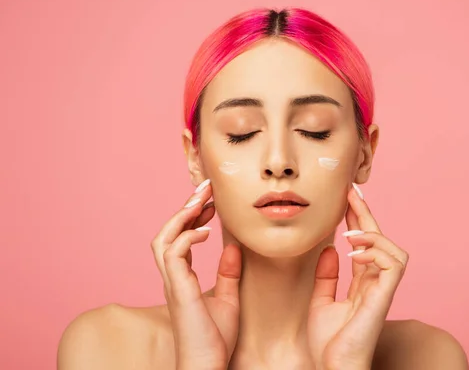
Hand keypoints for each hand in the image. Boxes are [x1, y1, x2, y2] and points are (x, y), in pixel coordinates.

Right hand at [151, 180, 241, 369]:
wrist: (207, 366)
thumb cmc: (215, 340)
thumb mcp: (228, 300)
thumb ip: (228, 275)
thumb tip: (233, 249)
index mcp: (182, 278)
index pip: (180, 238)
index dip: (193, 217)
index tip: (212, 203)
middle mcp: (173, 277)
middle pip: (167, 232)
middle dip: (185, 208)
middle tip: (206, 190)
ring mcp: (173, 283)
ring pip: (163, 239)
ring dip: (181, 217)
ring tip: (202, 201)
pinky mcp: (178, 289)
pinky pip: (173, 254)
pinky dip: (188, 237)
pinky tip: (207, 232)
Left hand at [308, 184, 408, 369]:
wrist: (332, 368)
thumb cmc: (328, 343)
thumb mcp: (321, 301)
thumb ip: (327, 277)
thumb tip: (331, 249)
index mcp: (363, 284)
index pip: (364, 244)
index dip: (357, 221)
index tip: (346, 200)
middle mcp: (376, 284)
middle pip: (378, 241)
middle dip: (365, 214)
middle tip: (351, 192)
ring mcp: (382, 291)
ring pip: (394, 250)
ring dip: (373, 235)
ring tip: (350, 233)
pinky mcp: (384, 298)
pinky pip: (392, 264)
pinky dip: (376, 252)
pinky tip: (354, 253)